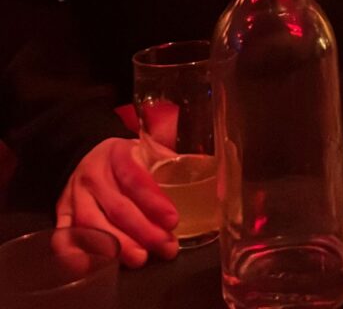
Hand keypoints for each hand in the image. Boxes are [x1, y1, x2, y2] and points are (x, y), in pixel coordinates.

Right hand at [56, 137, 179, 267]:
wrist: (85, 155)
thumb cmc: (124, 159)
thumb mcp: (144, 150)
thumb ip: (168, 163)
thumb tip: (209, 177)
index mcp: (116, 154)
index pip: (134, 178)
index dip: (153, 201)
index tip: (173, 220)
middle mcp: (93, 174)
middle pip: (117, 208)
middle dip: (145, 231)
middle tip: (167, 247)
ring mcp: (74, 195)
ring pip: (93, 225)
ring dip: (119, 246)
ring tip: (141, 258)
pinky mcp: (61, 212)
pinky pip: (65, 236)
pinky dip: (79, 252)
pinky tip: (100, 264)